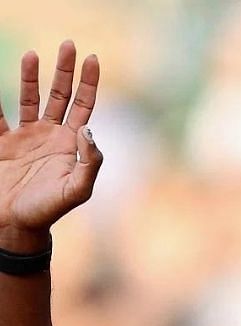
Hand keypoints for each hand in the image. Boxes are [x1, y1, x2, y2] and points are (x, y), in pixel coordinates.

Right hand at [0, 42, 102, 249]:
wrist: (16, 225)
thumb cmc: (49, 210)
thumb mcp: (77, 190)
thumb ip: (90, 162)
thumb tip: (89, 130)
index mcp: (72, 144)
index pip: (84, 106)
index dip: (89, 83)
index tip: (92, 59)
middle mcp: (52, 136)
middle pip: (61, 95)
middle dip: (65, 71)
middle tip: (69, 45)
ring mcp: (27, 137)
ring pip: (30, 99)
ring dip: (31, 77)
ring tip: (32, 54)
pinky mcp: (3, 143)